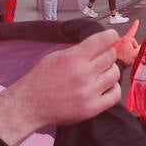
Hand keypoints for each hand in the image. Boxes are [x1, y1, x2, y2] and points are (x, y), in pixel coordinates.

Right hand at [0, 29, 122, 145]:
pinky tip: (104, 86)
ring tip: (100, 73)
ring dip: (110, 71)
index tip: (111, 37)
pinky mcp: (92, 108)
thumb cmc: (41, 80)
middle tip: (100, 57)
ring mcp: (88, 93)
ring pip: (115, 74)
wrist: (30, 105)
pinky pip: (115, 95)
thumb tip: (100, 45)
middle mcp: (82, 75)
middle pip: (111, 56)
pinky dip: (113, 88)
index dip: (110, 36)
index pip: (103, 40)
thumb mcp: (56, 56)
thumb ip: (78, 50)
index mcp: (72, 58)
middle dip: (108, 54)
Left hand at [112, 20, 140, 63]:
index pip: (132, 30)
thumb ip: (142, 48)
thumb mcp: (137, 54)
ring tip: (127, 56)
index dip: (135, 26)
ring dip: (128, 49)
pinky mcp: (113, 48)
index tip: (136, 21)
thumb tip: (143, 46)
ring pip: (126, 45)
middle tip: (132, 53)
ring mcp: (116, 44)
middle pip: (130, 41)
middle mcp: (120, 40)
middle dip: (133, 46)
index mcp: (127, 39)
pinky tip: (123, 57)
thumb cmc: (123, 59)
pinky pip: (121, 48)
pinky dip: (123, 52)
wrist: (115, 64)